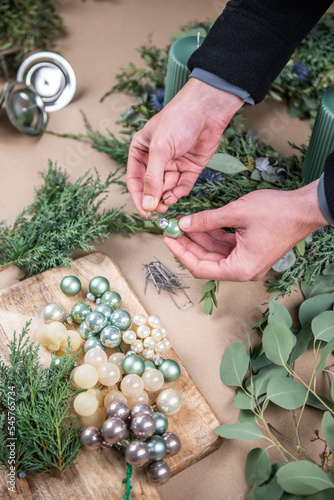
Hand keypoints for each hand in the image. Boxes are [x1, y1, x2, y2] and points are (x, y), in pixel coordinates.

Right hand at [126, 78, 242, 215]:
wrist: (208, 108)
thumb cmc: (179, 120)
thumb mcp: (160, 150)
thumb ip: (152, 179)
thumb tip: (147, 205)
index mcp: (141, 150)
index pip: (135, 179)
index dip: (138, 196)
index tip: (143, 211)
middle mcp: (156, 158)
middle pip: (152, 186)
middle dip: (155, 198)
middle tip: (159, 210)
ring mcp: (174, 163)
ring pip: (168, 188)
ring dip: (168, 196)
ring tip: (169, 201)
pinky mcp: (190, 166)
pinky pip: (183, 184)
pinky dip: (180, 191)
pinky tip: (178, 194)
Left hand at [164, 181, 328, 281]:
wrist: (305, 208)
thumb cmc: (277, 212)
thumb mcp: (236, 213)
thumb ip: (207, 220)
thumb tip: (184, 224)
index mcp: (241, 268)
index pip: (201, 268)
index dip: (181, 253)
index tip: (168, 239)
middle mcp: (244, 269)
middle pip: (207, 261)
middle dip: (188, 245)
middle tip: (172, 230)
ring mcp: (248, 261)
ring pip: (215, 253)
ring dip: (199, 239)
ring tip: (183, 224)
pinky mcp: (250, 251)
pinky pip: (226, 246)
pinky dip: (212, 235)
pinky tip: (200, 223)